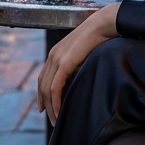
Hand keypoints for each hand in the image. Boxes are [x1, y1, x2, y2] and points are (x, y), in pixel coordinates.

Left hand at [37, 2, 119, 124]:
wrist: (103, 24)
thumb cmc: (99, 37)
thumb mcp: (84, 51)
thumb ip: (78, 62)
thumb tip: (81, 75)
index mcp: (56, 52)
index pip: (44, 77)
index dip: (42, 93)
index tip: (44, 107)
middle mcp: (53, 56)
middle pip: (42, 85)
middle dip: (45, 103)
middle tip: (50, 118)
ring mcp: (57, 59)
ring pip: (47, 90)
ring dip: (51, 107)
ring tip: (56, 120)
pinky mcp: (64, 64)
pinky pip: (54, 88)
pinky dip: (55, 102)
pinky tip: (58, 112)